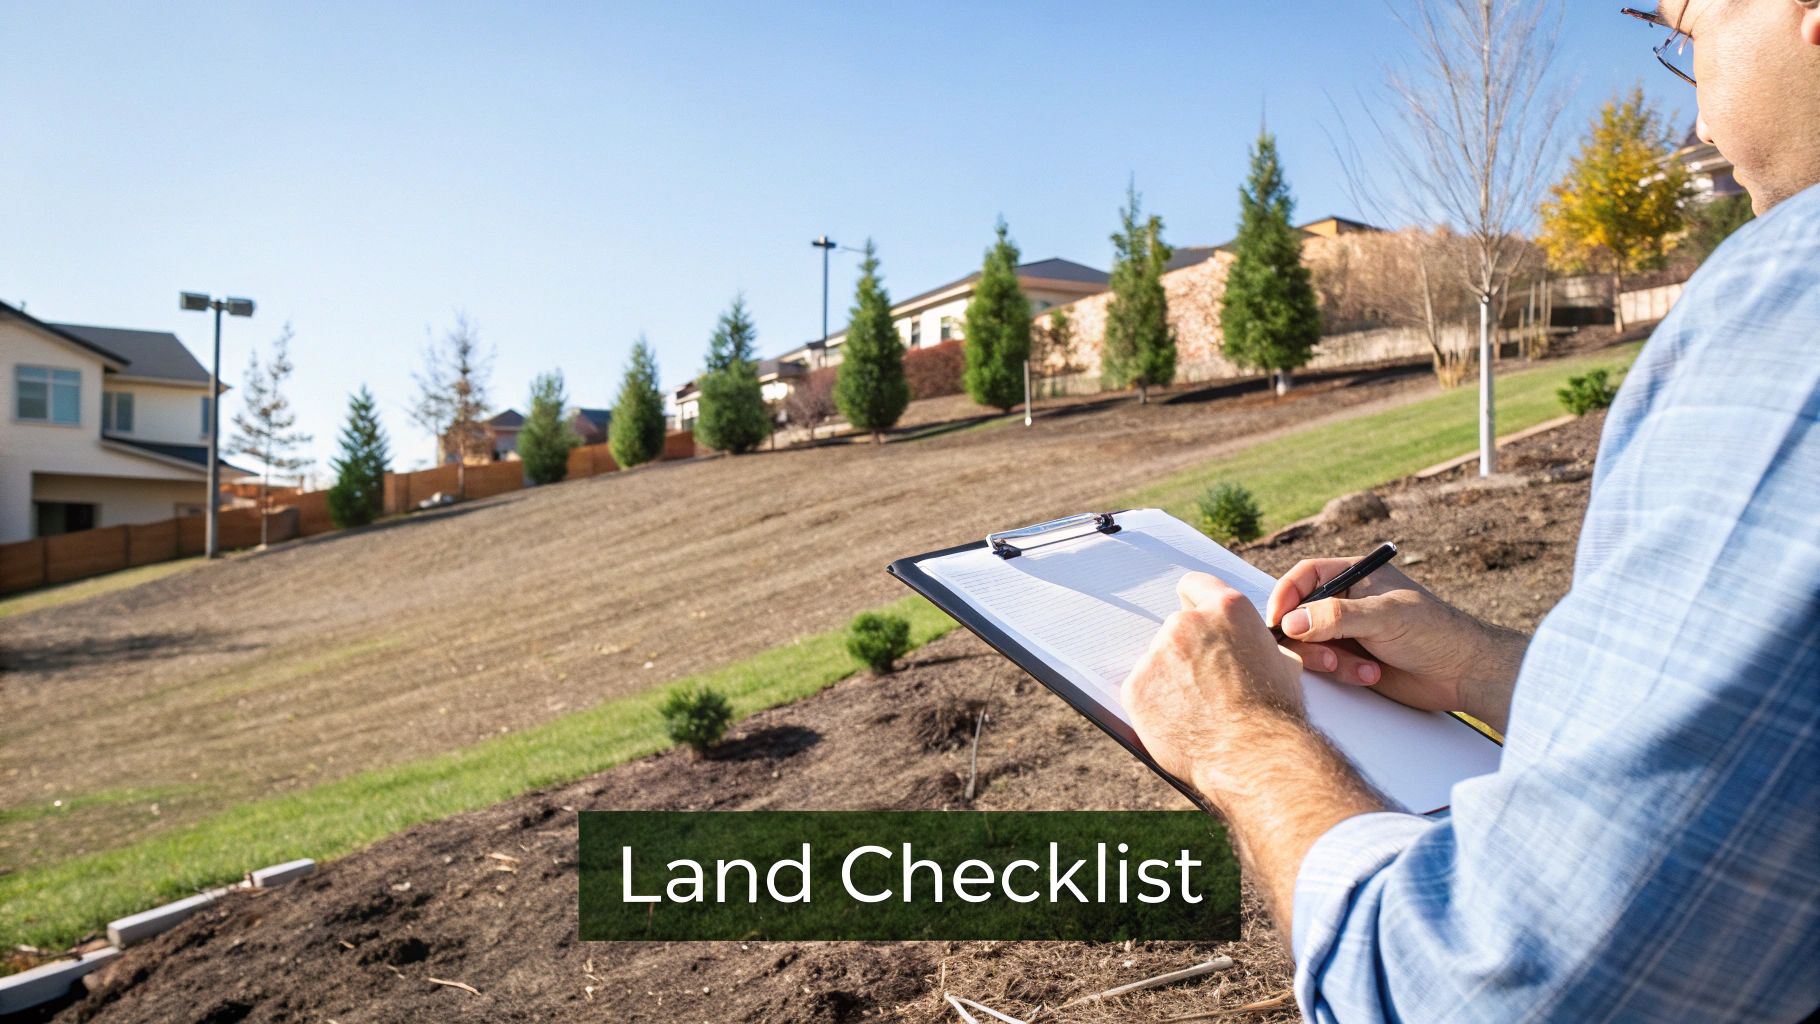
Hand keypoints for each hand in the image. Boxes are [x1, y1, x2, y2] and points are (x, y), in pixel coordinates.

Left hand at [1121, 571, 1307, 797]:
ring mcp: (1157, 654)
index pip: (1196, 586)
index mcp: (1226, 610)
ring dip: (1170, 681)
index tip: (1196, 621)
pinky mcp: (1136, 687)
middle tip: (1205, 686)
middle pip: (1176, 631)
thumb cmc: (1275, 715)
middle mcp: (1186, 624)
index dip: (1196, 604)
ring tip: (1197, 713)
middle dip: (1186, 653)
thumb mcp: (1280, 663)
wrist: (1255, 755)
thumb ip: (1252, 644)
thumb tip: (1248, 650)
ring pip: (1158, 664)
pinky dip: (1155, 708)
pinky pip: (1142, 693)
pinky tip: (1179, 725)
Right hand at [1265, 557, 1527, 733]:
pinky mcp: (1352, 661)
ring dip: (1327, 659)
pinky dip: (1343, 673)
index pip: (1305, 576)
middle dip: (1306, 637)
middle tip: (1324, 655)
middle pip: (1299, 613)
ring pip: (1309, 643)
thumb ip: (1335, 617)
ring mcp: (1348, 633)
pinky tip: (1371, 674)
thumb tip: (1290, 623)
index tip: (1277, 621)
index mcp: (1354, 577)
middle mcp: (1347, 603)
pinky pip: (1327, 667)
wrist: (1464, 674)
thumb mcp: (1384, 616)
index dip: (1286, 596)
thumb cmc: (1434, 632)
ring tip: (1355, 668)